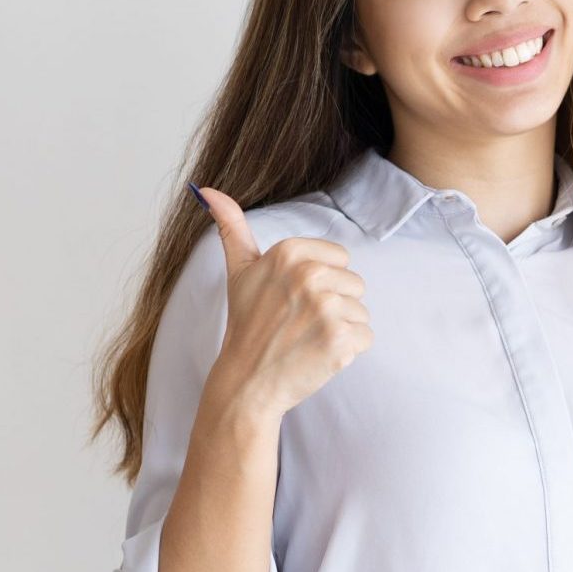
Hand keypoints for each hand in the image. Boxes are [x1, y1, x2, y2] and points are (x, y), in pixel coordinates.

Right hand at [192, 184, 372, 418]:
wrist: (247, 382)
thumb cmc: (246, 325)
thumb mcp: (239, 271)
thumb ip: (231, 227)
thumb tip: (206, 189)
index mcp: (290, 252)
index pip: (340, 259)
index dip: (322, 282)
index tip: (293, 300)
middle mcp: (309, 275)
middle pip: (355, 284)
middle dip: (333, 305)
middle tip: (299, 324)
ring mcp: (326, 308)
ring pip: (361, 311)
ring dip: (340, 329)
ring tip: (307, 340)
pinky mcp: (341, 340)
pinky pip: (366, 337)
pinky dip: (347, 351)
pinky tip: (317, 355)